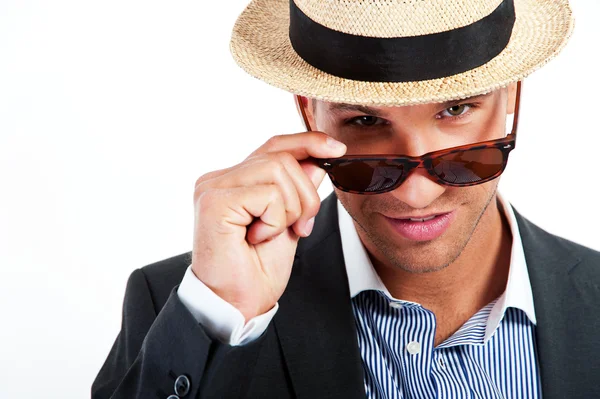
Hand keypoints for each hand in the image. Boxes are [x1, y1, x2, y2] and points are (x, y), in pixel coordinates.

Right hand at [191, 132, 346, 320]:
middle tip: (299, 228)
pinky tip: (258, 238)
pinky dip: (276, 219)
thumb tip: (316, 163)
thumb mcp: (289, 224)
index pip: (273, 146)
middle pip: (282, 157)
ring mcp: (212, 187)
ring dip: (291, 208)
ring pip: (278, 169)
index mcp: (233, 181)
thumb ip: (298, 192)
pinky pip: (268, 193)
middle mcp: (218, 179)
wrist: (236, 306)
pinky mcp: (214, 201)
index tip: (337, 150)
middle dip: (305, 196)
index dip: (307, 142)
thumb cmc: (255, 271)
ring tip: (273, 234)